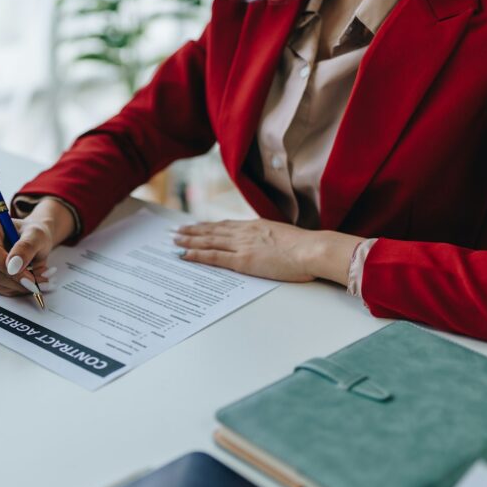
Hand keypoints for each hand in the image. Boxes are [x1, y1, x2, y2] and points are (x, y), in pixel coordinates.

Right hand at [0, 216, 56, 296]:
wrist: (32, 239)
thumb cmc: (33, 233)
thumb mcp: (36, 234)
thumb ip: (26, 247)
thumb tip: (14, 266)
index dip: (8, 268)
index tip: (29, 277)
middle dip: (17, 280)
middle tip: (37, 283)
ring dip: (17, 286)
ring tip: (36, 279)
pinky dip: (13, 289)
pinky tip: (24, 281)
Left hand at [173, 219, 363, 284]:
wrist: (312, 249)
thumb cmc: (307, 248)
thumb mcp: (286, 238)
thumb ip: (273, 240)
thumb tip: (270, 245)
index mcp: (256, 227)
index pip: (226, 225)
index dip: (209, 226)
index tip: (196, 225)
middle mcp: (245, 233)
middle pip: (212, 230)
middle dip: (193, 231)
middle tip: (176, 231)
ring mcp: (242, 245)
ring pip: (208, 241)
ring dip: (189, 240)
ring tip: (174, 240)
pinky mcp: (242, 260)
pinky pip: (213, 257)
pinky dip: (197, 255)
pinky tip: (184, 255)